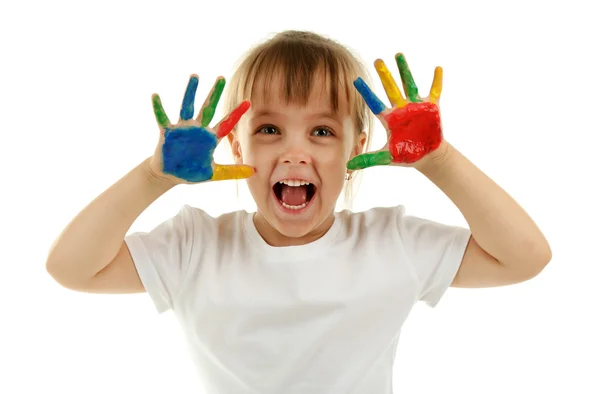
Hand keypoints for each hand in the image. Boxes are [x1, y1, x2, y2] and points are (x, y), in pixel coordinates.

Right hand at [149, 74, 254, 184]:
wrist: (169, 176)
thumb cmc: (191, 172)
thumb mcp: (214, 173)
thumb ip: (232, 171)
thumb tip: (253, 171)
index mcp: (210, 137)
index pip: (226, 123)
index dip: (237, 113)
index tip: (248, 102)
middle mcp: (198, 129)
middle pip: (208, 108)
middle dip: (215, 94)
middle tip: (222, 78)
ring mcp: (183, 128)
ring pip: (187, 106)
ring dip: (191, 92)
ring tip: (195, 76)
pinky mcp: (168, 132)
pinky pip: (162, 117)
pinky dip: (158, 107)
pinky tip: (155, 96)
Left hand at [347, 53, 443, 170]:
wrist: (427, 156)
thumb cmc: (406, 155)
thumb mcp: (386, 157)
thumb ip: (368, 159)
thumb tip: (348, 166)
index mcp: (389, 118)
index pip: (374, 103)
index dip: (366, 92)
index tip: (356, 80)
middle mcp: (401, 108)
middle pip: (391, 88)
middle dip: (384, 75)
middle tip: (377, 60)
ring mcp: (416, 105)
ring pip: (409, 84)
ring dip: (404, 70)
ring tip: (398, 55)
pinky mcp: (431, 107)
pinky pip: (435, 91)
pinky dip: (437, 80)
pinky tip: (437, 68)